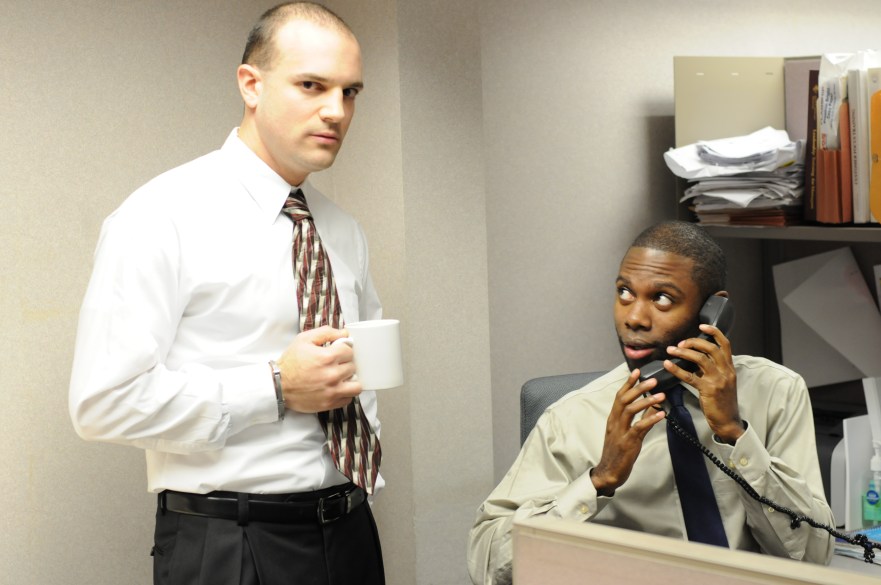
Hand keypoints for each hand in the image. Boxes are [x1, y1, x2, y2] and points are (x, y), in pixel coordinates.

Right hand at [276, 326, 360, 412]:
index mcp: (327, 357)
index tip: (336, 352)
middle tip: (335, 364)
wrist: (277, 385)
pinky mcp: (329, 404)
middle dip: (345, 363)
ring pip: (356, 386)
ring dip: (350, 380)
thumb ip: (326, 332)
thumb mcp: (304, 339)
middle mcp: (332, 375)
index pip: (349, 351)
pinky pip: (348, 399)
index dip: (342, 350)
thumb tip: (344, 333)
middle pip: (353, 366)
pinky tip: (336, 388)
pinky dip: (345, 393)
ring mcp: (332, 391)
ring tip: (341, 377)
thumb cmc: (290, 362)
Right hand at [590, 370, 666, 495]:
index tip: (637, 372)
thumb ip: (641, 419)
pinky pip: (638, 428)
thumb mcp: (628, 433)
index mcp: (613, 418)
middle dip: (638, 388)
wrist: (609, 472)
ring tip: (660, 396)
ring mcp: (620, 432)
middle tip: (653, 381)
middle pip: (624, 400)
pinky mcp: (627, 442)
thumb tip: (654, 408)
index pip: (619, 396)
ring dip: (646, 401)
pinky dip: (650, 420)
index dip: (628, 383)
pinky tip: (661, 415)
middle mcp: (615, 422)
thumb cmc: (618, 452)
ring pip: (630, 410)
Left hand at [663, 323, 742, 442]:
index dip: (714, 332)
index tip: (702, 325)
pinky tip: (667, 365)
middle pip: (711, 348)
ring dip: (683, 352)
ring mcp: (718, 380)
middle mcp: (726, 371)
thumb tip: (694, 359)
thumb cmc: (722, 402)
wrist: (728, 422)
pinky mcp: (708, 390)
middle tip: (681, 343)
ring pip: (701, 359)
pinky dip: (677, 369)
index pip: (725, 344)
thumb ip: (712, 370)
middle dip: (694, 342)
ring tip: (671, 350)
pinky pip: (690, 376)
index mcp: (730, 368)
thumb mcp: (722, 382)